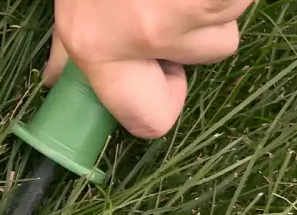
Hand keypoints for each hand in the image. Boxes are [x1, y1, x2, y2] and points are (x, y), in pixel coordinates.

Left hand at [41, 0, 253, 138]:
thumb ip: (69, 43)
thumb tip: (57, 79)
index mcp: (100, 43)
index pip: (149, 121)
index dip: (161, 103)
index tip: (155, 76)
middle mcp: (148, 33)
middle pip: (202, 61)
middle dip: (192, 42)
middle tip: (166, 10)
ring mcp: (196, 8)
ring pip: (222, 23)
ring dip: (207, 6)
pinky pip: (240, 1)